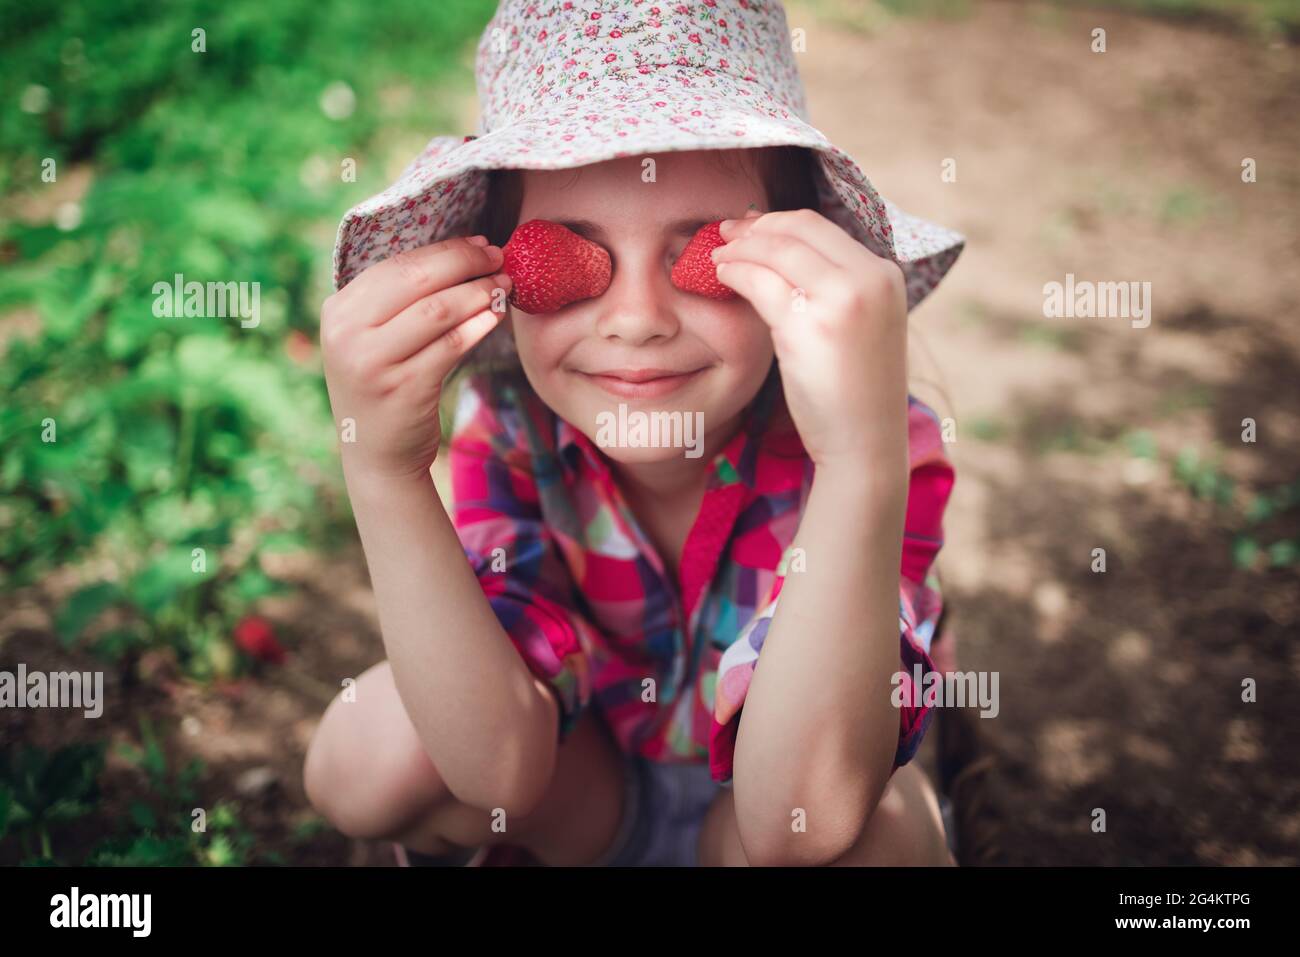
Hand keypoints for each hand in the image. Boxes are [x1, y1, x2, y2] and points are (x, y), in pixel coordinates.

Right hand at [319, 236, 511, 482]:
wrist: (376, 453)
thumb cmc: (384, 385)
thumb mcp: (373, 339)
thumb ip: (397, 301)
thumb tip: (461, 252)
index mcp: (338, 311)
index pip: (397, 266)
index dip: (444, 251)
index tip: (479, 243)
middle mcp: (347, 334)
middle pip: (418, 280)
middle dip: (465, 264)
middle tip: (498, 259)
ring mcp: (373, 362)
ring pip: (438, 310)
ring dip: (478, 293)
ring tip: (504, 285)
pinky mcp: (405, 388)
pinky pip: (451, 346)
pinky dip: (478, 326)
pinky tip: (496, 315)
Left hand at [712, 208, 909, 483]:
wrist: (865, 443)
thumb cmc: (854, 392)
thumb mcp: (857, 326)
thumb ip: (833, 289)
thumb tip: (784, 253)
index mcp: (884, 275)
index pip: (821, 227)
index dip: (776, 221)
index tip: (748, 228)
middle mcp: (869, 278)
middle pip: (798, 228)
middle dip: (754, 228)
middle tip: (722, 234)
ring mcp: (843, 299)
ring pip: (777, 249)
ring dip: (739, 248)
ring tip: (715, 257)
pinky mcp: (811, 324)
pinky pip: (761, 281)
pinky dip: (735, 272)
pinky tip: (720, 277)